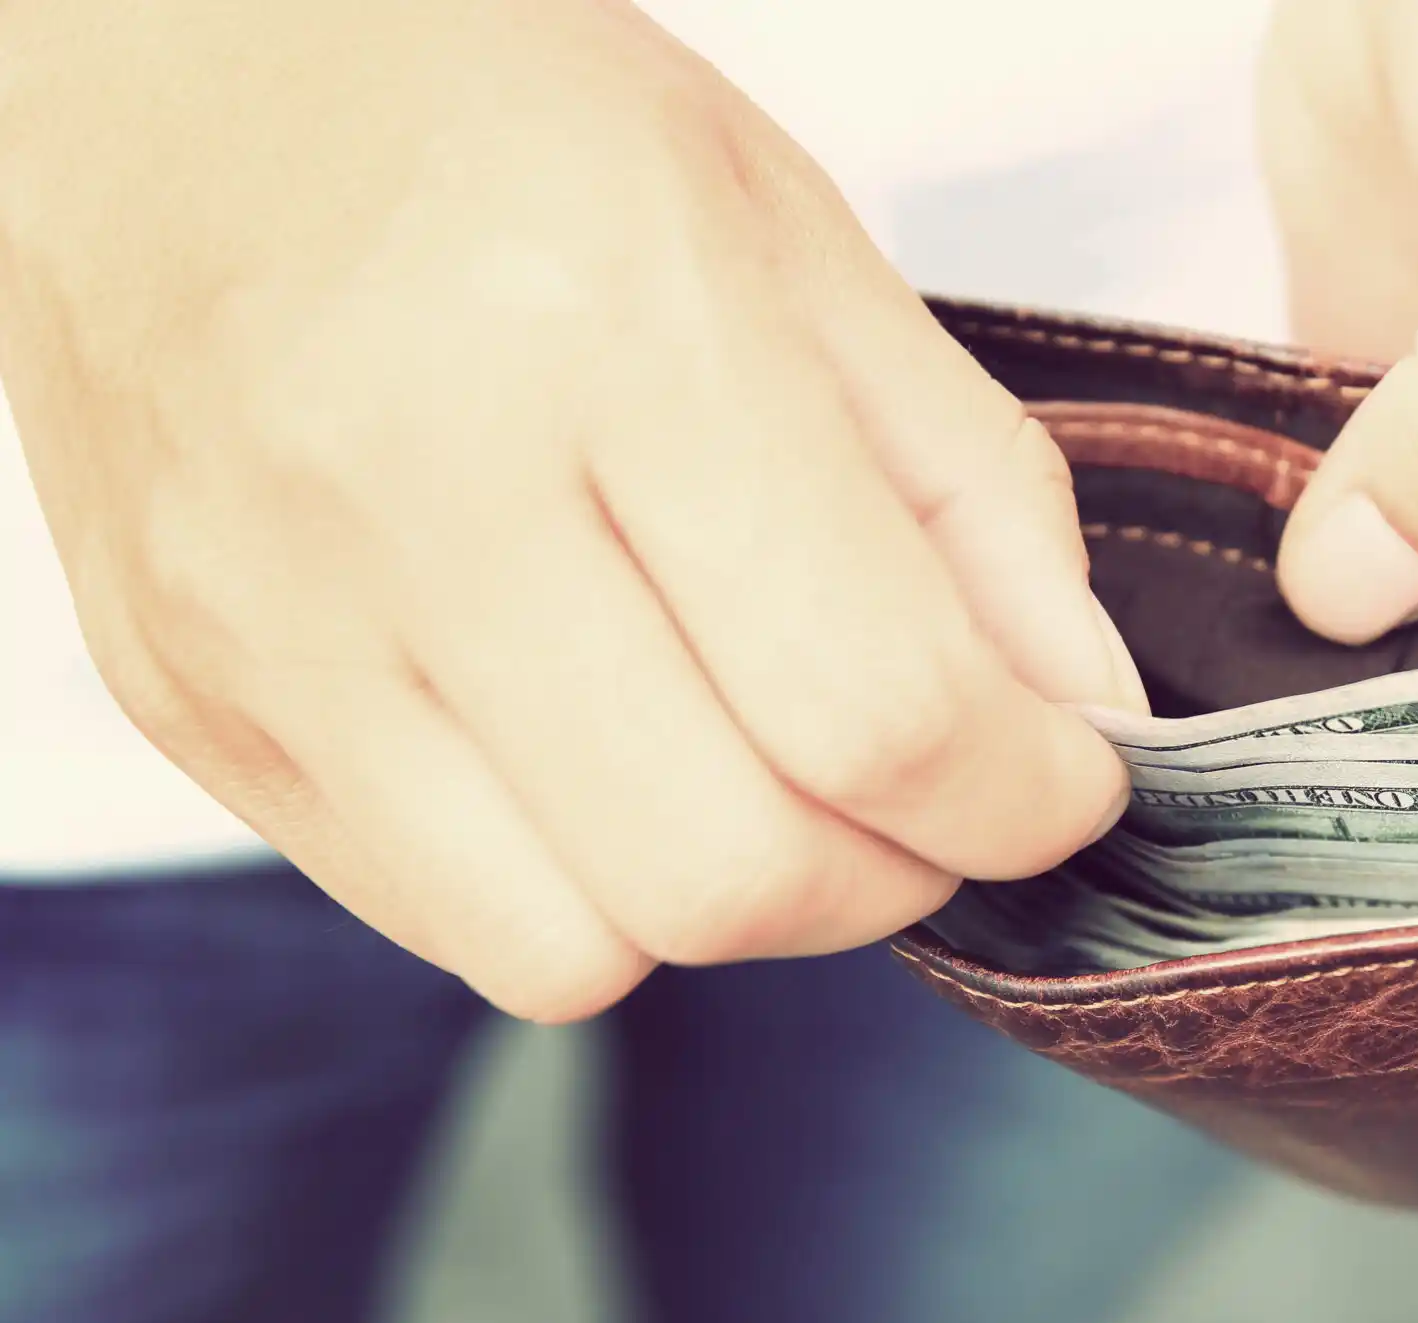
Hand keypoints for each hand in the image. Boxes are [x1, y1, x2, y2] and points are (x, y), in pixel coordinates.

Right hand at [0, 0, 1144, 1021]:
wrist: (152, 64)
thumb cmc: (497, 117)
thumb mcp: (794, 235)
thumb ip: (970, 491)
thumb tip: (1080, 712)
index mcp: (607, 330)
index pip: (876, 702)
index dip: (1020, 795)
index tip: (1060, 778)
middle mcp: (415, 495)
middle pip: (732, 873)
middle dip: (896, 873)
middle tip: (929, 792)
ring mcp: (272, 622)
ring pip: (585, 952)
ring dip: (736, 903)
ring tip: (759, 772)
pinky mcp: (193, 706)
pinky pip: (448, 924)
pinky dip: (580, 892)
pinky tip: (598, 756)